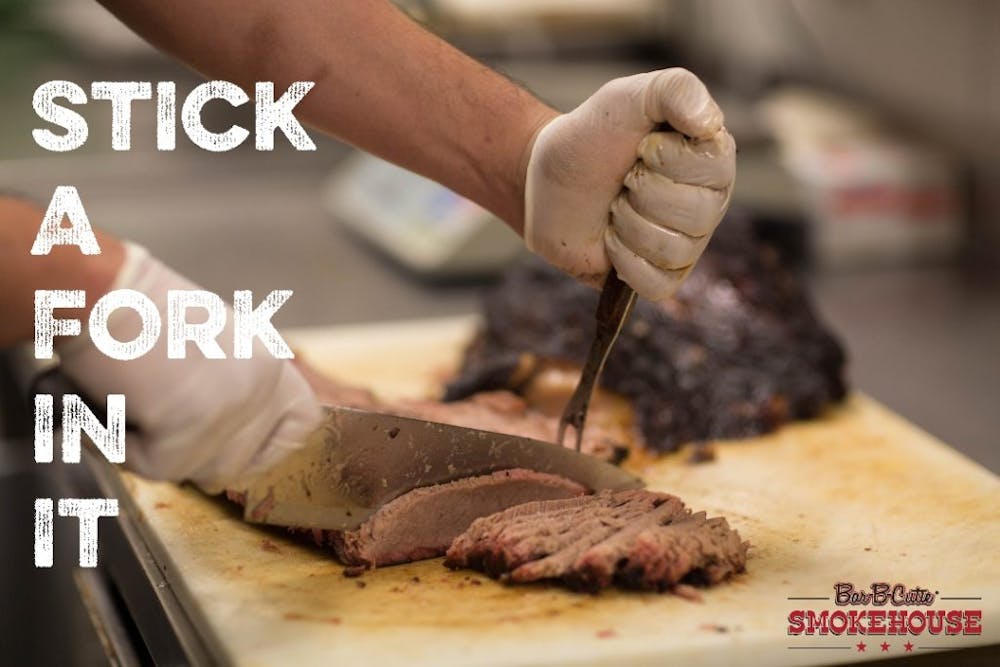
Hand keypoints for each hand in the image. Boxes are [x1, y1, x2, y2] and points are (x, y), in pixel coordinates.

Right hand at [57, 243, 321, 491]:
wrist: (101, 293)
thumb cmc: (139, 310)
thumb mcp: (208, 339)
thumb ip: (229, 383)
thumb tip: (221, 437)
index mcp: (270, 359)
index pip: (303, 422)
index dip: (269, 445)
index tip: (233, 448)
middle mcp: (264, 385)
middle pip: (244, 462)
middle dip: (201, 458)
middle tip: (161, 422)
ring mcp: (232, 410)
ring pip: (203, 472)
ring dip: (164, 451)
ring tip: (139, 402)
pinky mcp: (192, 432)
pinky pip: (157, 469)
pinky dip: (129, 446)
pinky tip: (121, 405)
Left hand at [523, 68, 735, 299]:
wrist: (545, 178)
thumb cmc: (593, 135)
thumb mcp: (627, 96)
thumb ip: (675, 90)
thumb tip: (709, 124)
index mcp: (712, 159)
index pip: (713, 168)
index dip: (667, 159)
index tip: (641, 147)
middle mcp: (709, 203)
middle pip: (697, 214)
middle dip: (643, 193)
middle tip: (623, 180)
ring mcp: (686, 244)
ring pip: (674, 250)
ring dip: (629, 225)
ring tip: (614, 207)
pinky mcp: (659, 277)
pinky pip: (658, 284)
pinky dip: (625, 262)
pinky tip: (611, 241)